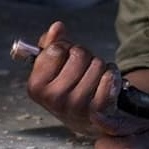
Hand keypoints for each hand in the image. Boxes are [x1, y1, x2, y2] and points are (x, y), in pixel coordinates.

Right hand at [24, 21, 121, 137]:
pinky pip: (109, 78)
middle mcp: (54, 99)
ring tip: (93, 76)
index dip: (64, 48)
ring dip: (98, 65)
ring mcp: (77, 106)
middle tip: (82, 67)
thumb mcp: (53, 67)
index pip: (56, 49)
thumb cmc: (68, 88)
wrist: (86, 121)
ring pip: (97, 64)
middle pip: (79, 54)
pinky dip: (112, 74)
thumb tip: (57, 27)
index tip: (64, 58)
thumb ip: (51, 43)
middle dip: (83, 55)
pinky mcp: (99, 111)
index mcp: (36, 87)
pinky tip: (106, 81)